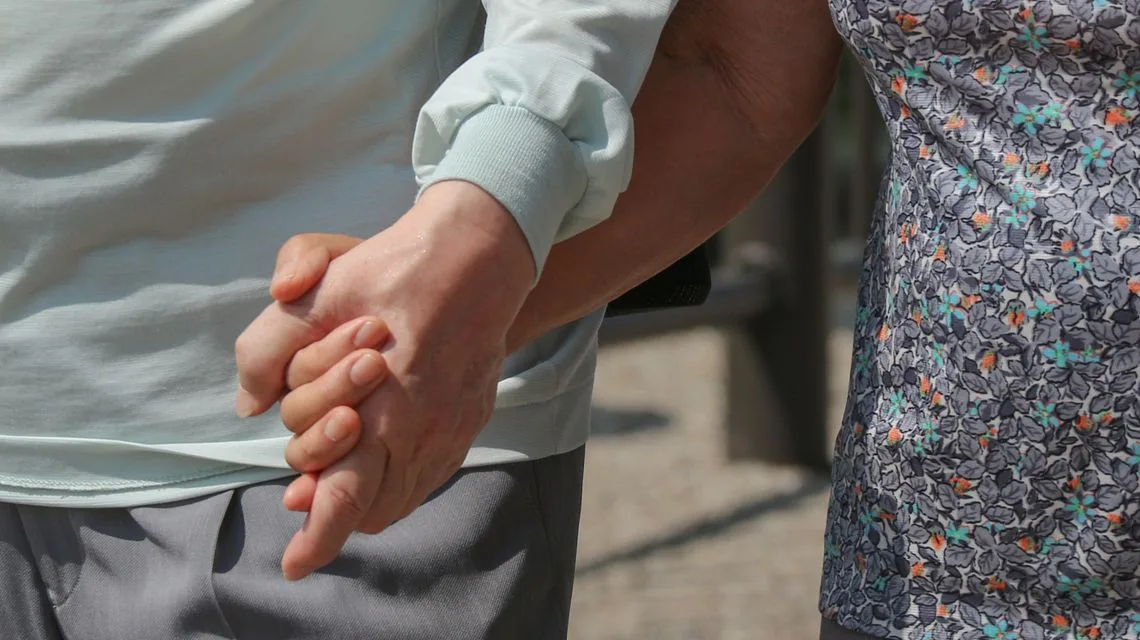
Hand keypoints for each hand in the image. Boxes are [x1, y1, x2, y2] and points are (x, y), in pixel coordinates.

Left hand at [234, 181, 534, 579]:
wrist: (480, 253)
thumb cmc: (396, 268)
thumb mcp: (319, 292)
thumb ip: (268, 350)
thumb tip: (249, 404)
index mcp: (386, 404)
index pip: (348, 496)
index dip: (319, 538)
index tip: (295, 566)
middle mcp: (425, 429)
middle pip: (372, 509)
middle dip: (332, 508)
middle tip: (305, 488)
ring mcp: (454, 428)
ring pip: (403, 497)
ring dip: (366, 497)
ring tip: (338, 472)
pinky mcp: (471, 419)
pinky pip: (431, 474)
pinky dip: (399, 479)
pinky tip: (381, 450)